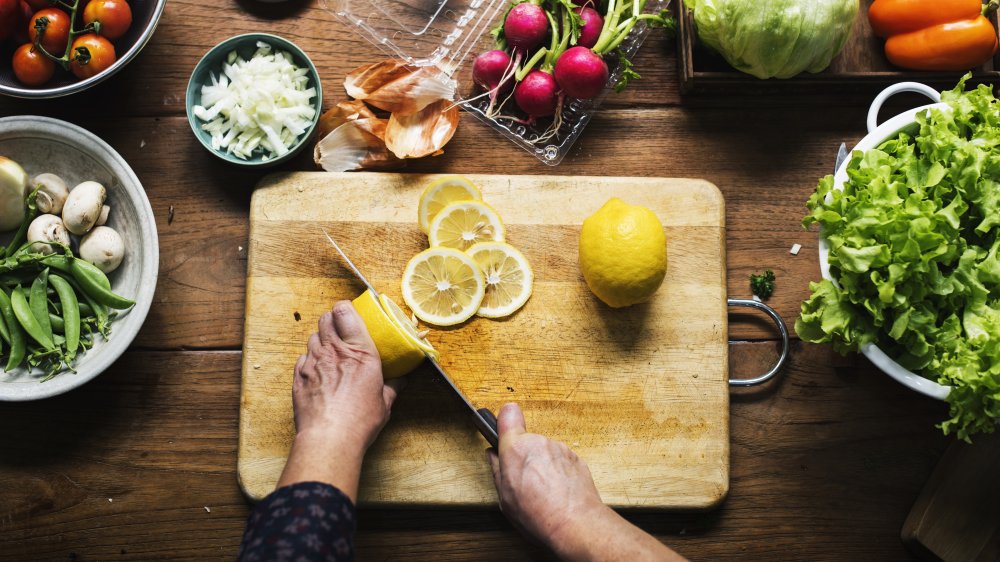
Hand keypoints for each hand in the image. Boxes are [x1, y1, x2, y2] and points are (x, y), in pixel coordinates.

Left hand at [277, 301, 402, 500]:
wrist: (329, 438)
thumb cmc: (359, 421)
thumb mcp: (385, 403)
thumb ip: (393, 387)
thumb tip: (402, 381)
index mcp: (360, 353)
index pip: (345, 313)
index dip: (345, 308)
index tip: (350, 312)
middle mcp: (334, 352)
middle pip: (325, 319)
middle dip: (332, 320)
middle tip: (340, 330)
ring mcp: (313, 363)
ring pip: (312, 337)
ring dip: (320, 340)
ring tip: (330, 352)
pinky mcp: (299, 377)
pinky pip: (302, 358)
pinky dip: (309, 360)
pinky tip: (318, 371)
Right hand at [487, 403, 687, 561]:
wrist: (575, 524)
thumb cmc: (539, 515)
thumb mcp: (505, 498)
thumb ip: (497, 470)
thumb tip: (493, 455)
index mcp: (516, 449)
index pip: (509, 414)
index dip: (506, 420)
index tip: (504, 431)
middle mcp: (539, 442)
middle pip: (527, 440)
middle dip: (525, 456)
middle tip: (524, 481)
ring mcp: (560, 448)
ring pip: (545, 452)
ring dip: (543, 465)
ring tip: (543, 491)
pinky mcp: (576, 457)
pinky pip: (560, 461)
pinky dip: (558, 472)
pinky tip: (557, 492)